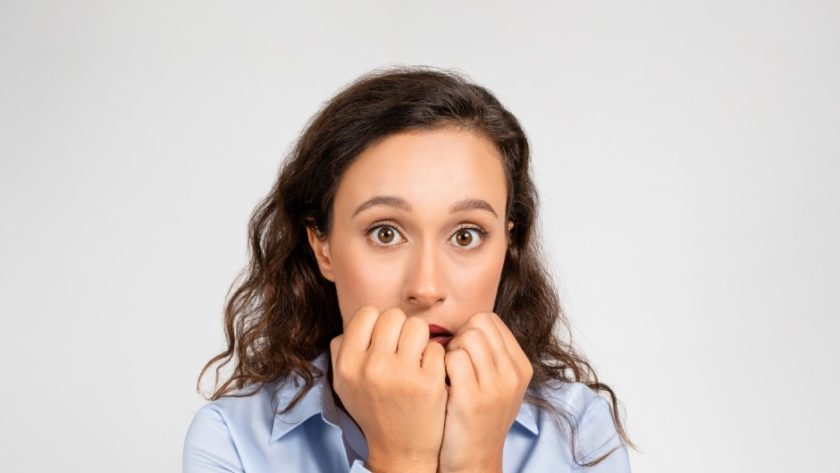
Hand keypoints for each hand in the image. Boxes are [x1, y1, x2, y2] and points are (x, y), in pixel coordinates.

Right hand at [330, 306, 446, 472]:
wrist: (399, 449)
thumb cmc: (373, 409)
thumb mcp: (344, 383)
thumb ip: (342, 349)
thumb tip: (358, 321)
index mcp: (348, 364)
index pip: (367, 313)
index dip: (378, 323)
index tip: (383, 340)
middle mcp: (372, 367)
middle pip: (393, 315)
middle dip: (400, 328)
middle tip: (402, 349)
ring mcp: (402, 375)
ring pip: (418, 326)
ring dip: (420, 339)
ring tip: (417, 358)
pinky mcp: (429, 383)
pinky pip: (437, 347)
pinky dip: (435, 357)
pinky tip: (429, 372)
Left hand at [438, 312, 532, 472]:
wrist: (473, 461)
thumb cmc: (478, 419)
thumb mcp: (499, 386)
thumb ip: (492, 355)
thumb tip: (468, 323)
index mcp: (521, 367)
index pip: (490, 320)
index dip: (470, 329)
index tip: (463, 352)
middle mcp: (513, 375)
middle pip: (478, 323)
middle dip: (459, 336)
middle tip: (452, 362)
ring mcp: (495, 387)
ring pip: (466, 337)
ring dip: (449, 350)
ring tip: (447, 372)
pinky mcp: (472, 399)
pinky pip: (452, 358)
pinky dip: (440, 365)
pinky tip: (441, 382)